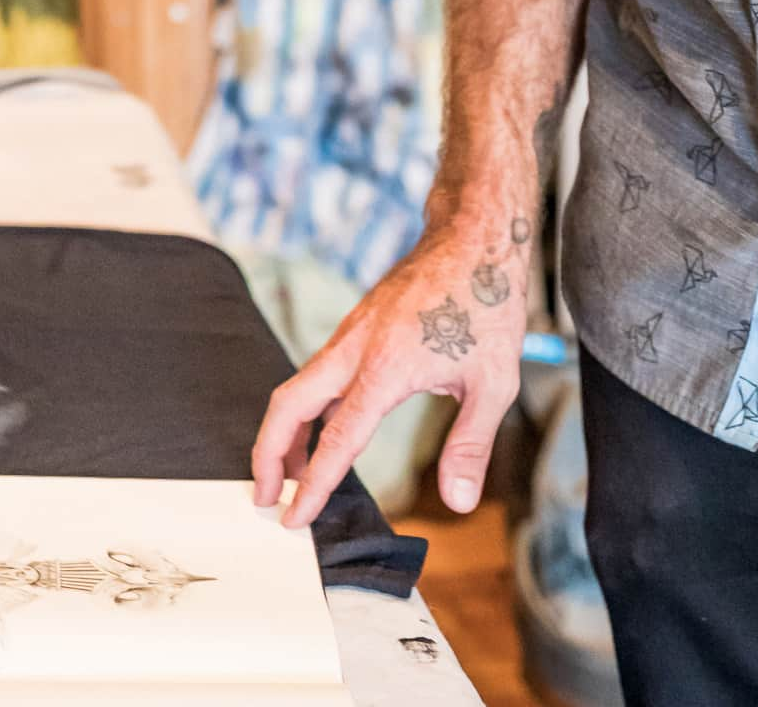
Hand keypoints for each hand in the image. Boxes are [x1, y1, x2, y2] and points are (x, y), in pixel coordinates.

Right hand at [254, 219, 527, 529]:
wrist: (472, 240)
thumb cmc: (487, 307)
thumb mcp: (494, 384)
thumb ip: (469, 445)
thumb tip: (457, 502)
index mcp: (384, 368)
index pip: (336, 439)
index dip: (313, 484)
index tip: (294, 518)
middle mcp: (355, 349)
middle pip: (288, 404)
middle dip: (269, 454)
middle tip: (264, 497)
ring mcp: (351, 335)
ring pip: (299, 387)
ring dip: (287, 433)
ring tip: (293, 478)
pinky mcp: (357, 328)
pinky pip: (320, 374)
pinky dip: (311, 410)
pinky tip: (328, 433)